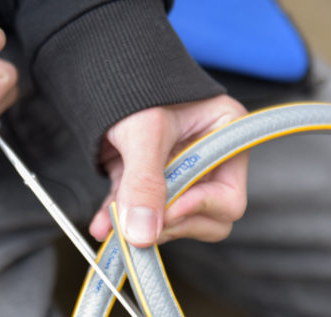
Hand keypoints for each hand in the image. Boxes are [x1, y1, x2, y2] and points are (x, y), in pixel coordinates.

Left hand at [89, 95, 248, 246]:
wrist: (101, 67)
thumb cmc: (135, 83)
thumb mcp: (145, 133)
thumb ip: (145, 184)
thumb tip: (142, 235)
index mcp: (225, 137)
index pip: (229, 199)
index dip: (199, 211)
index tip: (165, 214)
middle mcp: (208, 157)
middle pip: (206, 217)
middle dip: (170, 224)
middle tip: (140, 225)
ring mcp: (178, 169)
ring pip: (170, 219)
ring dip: (140, 225)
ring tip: (113, 226)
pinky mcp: (147, 176)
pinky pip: (140, 208)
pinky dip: (121, 217)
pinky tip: (102, 224)